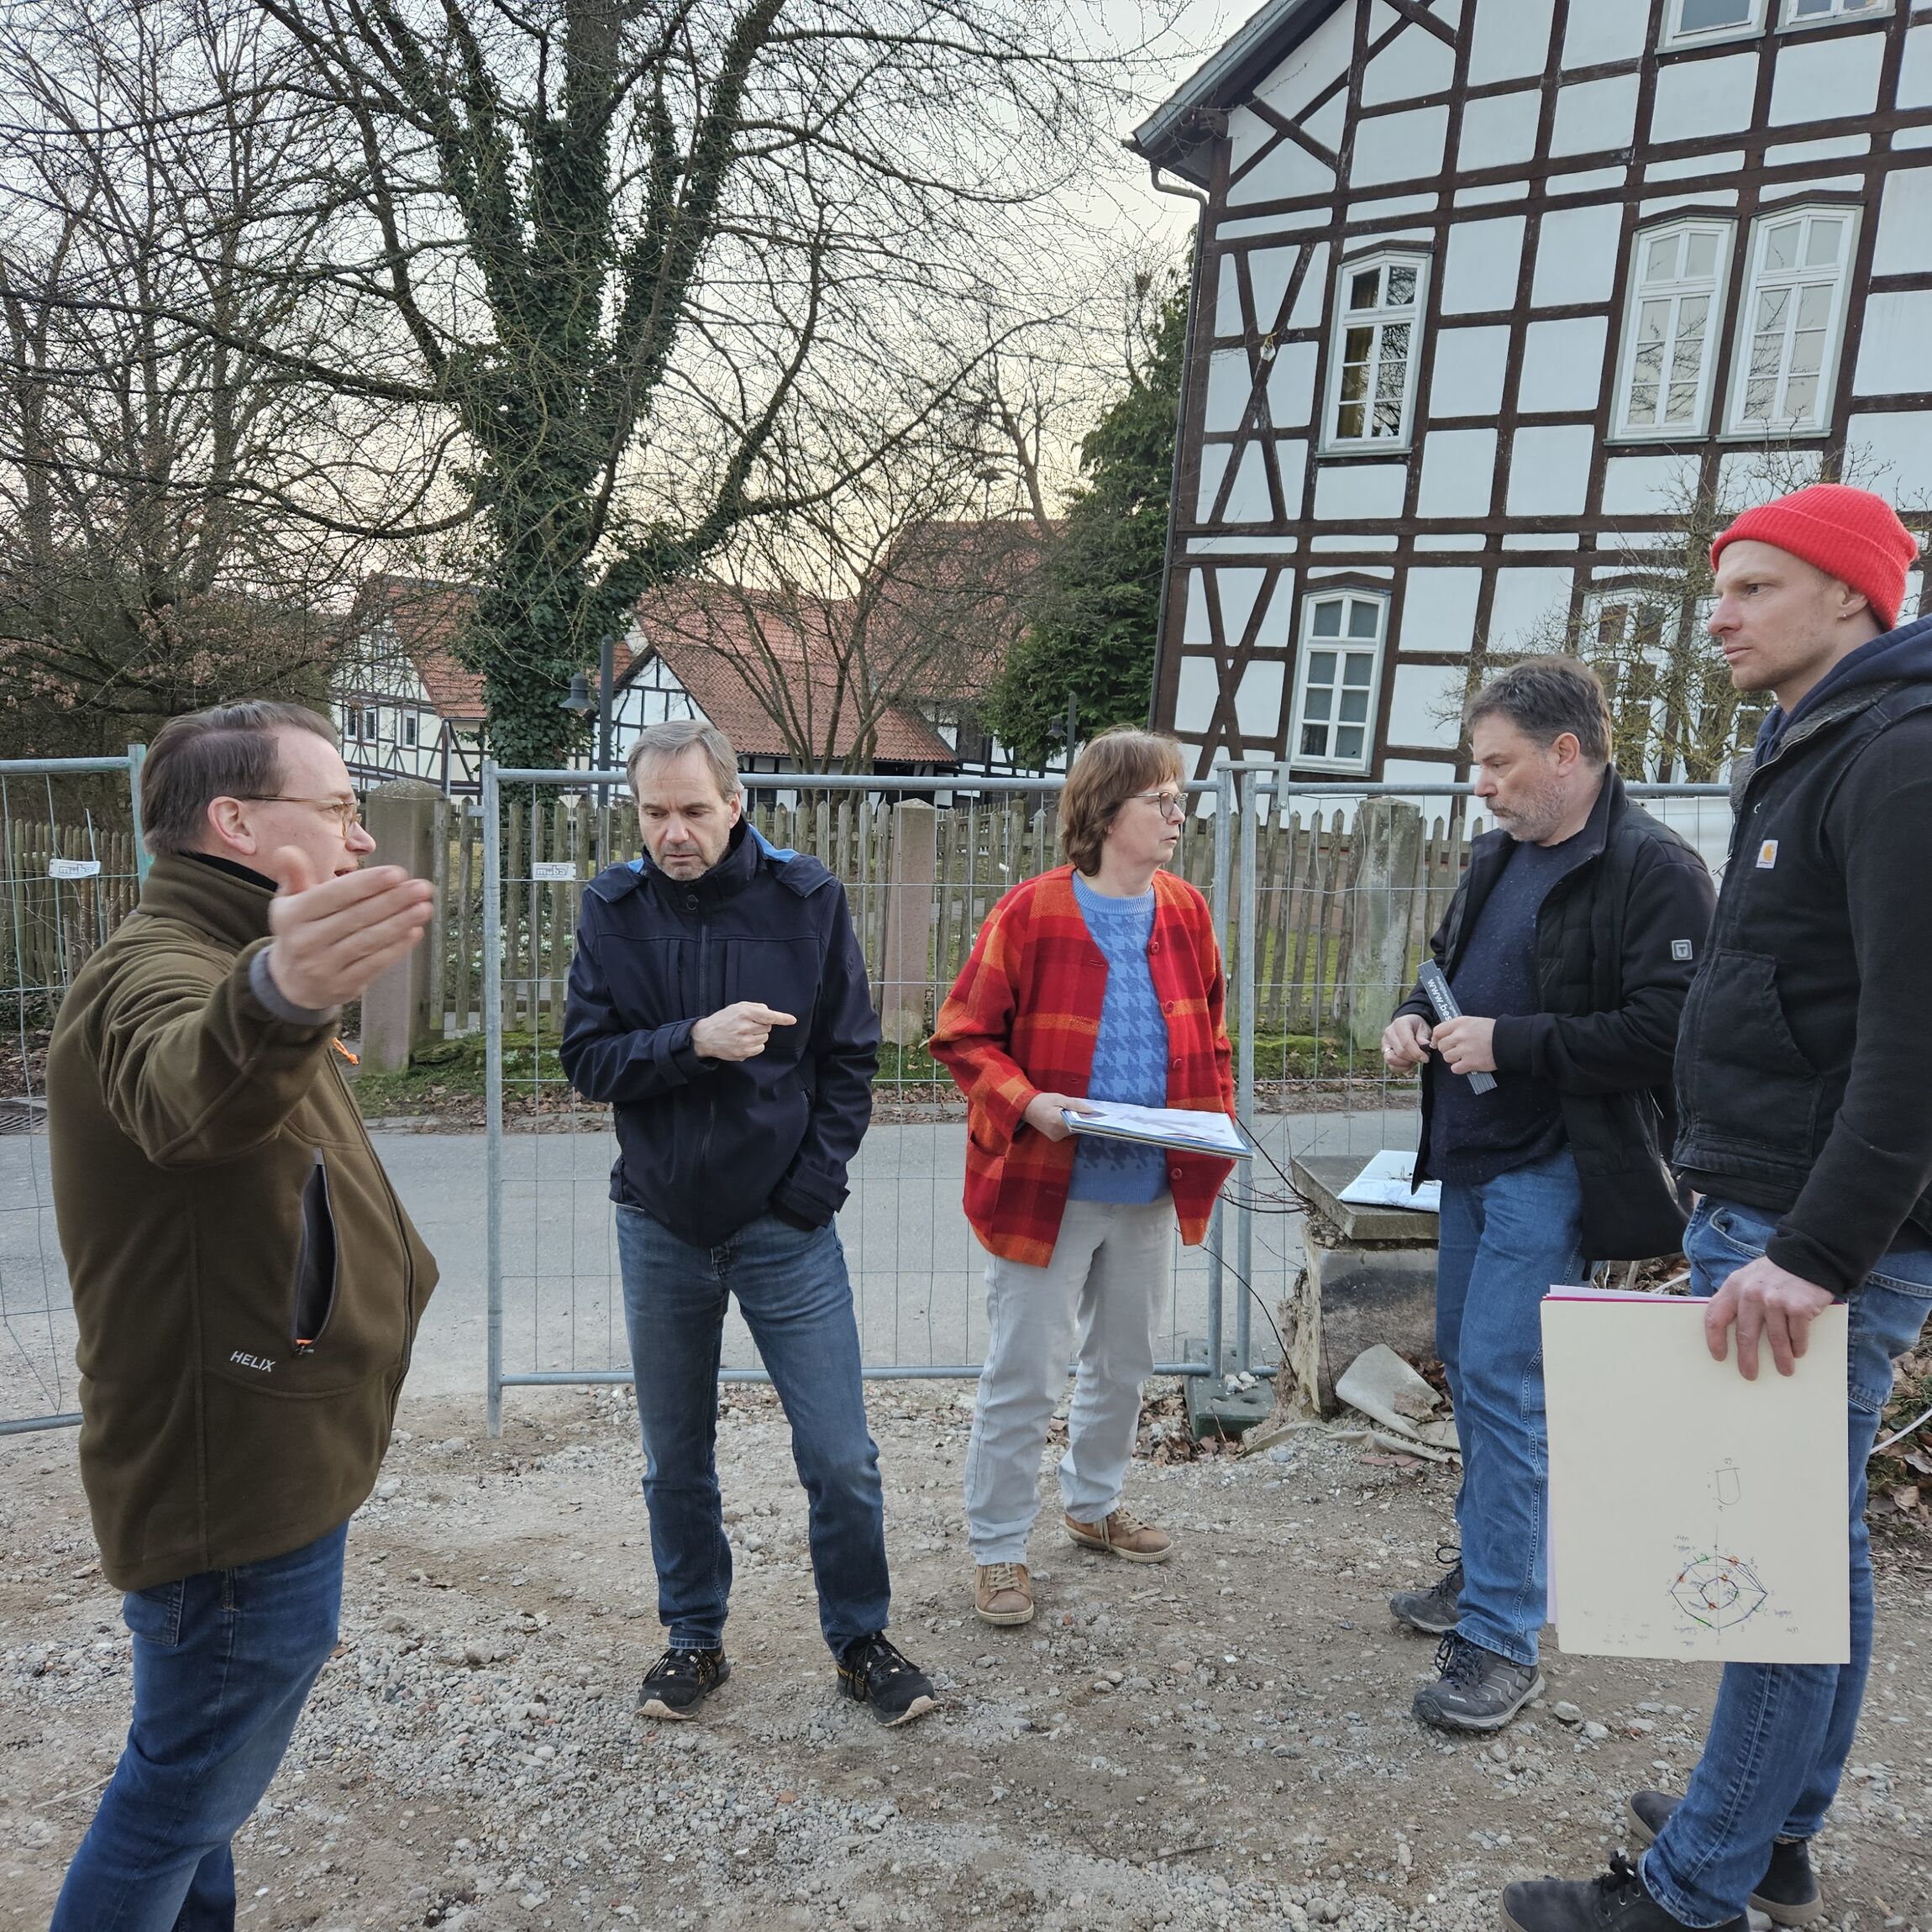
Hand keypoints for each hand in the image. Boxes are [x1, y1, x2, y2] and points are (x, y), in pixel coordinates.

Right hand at [264, 848, 432, 1010]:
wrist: (291, 983)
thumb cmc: (300, 931)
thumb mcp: (290, 902)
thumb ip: (295, 875)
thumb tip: (288, 851)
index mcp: (292, 916)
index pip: (334, 896)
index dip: (367, 884)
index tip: (397, 873)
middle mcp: (305, 942)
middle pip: (356, 917)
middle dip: (393, 900)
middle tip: (422, 887)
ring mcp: (324, 967)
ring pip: (368, 941)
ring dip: (400, 923)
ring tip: (424, 907)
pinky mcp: (342, 986)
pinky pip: (374, 964)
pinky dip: (397, 948)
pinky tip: (415, 931)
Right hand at [691, 1002, 796, 1061]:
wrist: (706, 1036)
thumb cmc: (723, 1020)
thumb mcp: (737, 1007)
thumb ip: (755, 1007)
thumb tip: (769, 1012)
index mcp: (744, 1014)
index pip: (768, 1016)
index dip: (782, 1018)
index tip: (792, 1020)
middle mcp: (745, 1028)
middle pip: (768, 1028)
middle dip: (762, 1026)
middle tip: (748, 1025)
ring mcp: (744, 1042)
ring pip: (765, 1038)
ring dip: (758, 1036)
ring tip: (744, 1034)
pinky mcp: (743, 1053)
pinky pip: (760, 1049)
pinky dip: (755, 1045)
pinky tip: (743, 1042)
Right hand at [1021, 1091, 1097, 1141]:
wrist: (1026, 1108)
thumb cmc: (1042, 1101)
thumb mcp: (1060, 1099)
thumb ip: (1076, 1105)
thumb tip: (1091, 1111)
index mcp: (1058, 1122)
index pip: (1078, 1124)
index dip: (1088, 1119)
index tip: (1097, 1115)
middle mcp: (1057, 1133)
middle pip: (1077, 1128)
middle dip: (1081, 1119)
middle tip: (1086, 1111)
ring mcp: (1055, 1137)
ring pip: (1073, 1130)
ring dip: (1075, 1122)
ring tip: (1073, 1112)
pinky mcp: (1054, 1138)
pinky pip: (1067, 1132)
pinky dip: (1070, 1125)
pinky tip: (1068, 1117)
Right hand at [1382, 1014, 1432, 1072]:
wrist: (1410, 1026)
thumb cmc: (1418, 1027)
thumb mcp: (1424, 1028)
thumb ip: (1424, 1037)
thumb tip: (1424, 1045)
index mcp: (1399, 1024)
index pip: (1406, 1042)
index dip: (1417, 1053)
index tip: (1426, 1058)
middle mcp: (1389, 1032)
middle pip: (1400, 1052)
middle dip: (1413, 1058)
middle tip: (1423, 1058)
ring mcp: (1385, 1043)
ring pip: (1391, 1059)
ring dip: (1405, 1063)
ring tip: (1415, 1060)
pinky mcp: (1384, 1052)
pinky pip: (1390, 1065)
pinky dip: (1401, 1067)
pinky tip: (1409, 1063)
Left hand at [1431, 1015, 1496, 1075]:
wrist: (1508, 1041)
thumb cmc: (1492, 1031)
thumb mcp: (1473, 1022)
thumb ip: (1457, 1027)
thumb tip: (1441, 1036)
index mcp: (1460, 1023)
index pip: (1438, 1031)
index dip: (1436, 1038)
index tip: (1438, 1042)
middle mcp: (1460, 1035)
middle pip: (1441, 1046)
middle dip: (1447, 1049)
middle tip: (1456, 1050)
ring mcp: (1465, 1050)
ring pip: (1447, 1057)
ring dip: (1453, 1059)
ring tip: (1464, 1056)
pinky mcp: (1470, 1063)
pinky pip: (1455, 1068)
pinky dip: (1460, 1068)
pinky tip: (1467, 1064)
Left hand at [1703, 1255, 1836, 1379]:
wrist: (1807, 1256)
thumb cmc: (1774, 1273)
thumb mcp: (1748, 1279)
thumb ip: (1738, 1299)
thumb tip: (1733, 1335)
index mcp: (1733, 1287)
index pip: (1715, 1317)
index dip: (1714, 1339)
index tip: (1719, 1356)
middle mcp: (1751, 1294)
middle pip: (1745, 1335)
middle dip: (1747, 1359)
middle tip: (1749, 1374)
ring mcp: (1775, 1301)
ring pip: (1775, 1339)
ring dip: (1780, 1359)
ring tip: (1784, 1370)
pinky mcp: (1799, 1307)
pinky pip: (1797, 1335)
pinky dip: (1798, 1347)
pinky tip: (1798, 1353)